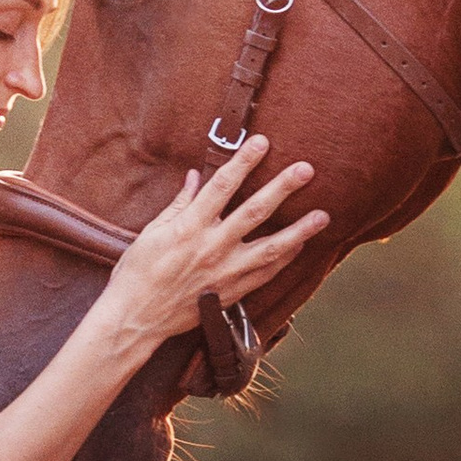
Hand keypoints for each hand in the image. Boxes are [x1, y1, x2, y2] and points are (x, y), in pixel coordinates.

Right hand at [99, 138, 326, 353]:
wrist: (137, 317)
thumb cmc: (137, 273)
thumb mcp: (151, 232)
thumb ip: (178, 204)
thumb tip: (193, 178)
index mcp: (189, 227)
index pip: (221, 186)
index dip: (243, 162)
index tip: (261, 143)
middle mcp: (211, 247)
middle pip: (254, 211)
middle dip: (282, 188)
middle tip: (306, 169)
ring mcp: (225, 272)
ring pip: (270, 248)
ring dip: (299, 231)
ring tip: (323, 216)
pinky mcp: (231, 293)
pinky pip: (265, 274)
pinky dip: (284, 259)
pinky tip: (301, 246)